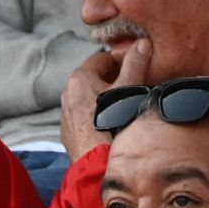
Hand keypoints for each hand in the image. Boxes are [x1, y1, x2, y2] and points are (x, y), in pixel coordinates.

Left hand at [58, 38, 151, 162]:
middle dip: (112, 81)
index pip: (102, 58)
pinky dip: (95, 118)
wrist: (98, 164)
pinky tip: (110, 128)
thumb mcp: (129, 89)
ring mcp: (65, 115)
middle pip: (94, 79)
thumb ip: (135, 64)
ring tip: (123, 110)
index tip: (135, 68)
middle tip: (133, 89)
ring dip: (103, 101)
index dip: (120, 60)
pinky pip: (83, 119)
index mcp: (80, 78)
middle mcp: (67, 93)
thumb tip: (143, 43)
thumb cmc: (113, 123)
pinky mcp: (68, 134)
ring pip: (88, 100)